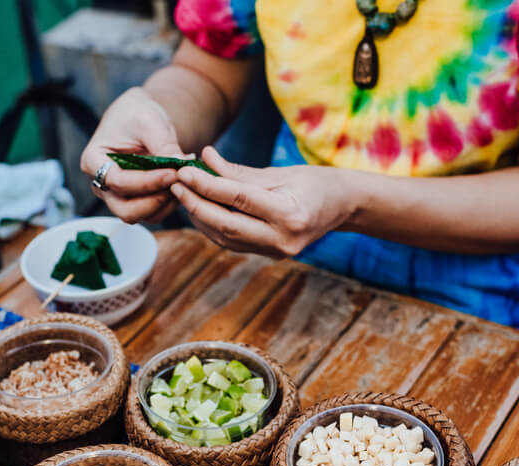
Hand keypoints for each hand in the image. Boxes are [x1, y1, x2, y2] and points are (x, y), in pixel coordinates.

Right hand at [80, 87, 187, 224]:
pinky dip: (168, 204)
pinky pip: (151, 214)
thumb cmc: (137, 114)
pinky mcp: (133, 202)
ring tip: (184, 180)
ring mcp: (116, 197)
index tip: (172, 173)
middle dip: (154, 201)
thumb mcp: (150, 120)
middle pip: (124, 210)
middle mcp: (101, 185)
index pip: (117, 182)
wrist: (139, 119)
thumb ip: (163, 144)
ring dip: (164, 204)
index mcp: (93, 161)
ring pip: (140, 216)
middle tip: (179, 182)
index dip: (146, 182)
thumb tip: (181, 164)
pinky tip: (181, 184)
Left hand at [169, 147, 349, 256]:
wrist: (343, 207)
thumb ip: (238, 171)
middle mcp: (282, 239)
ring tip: (184, 194)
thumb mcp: (279, 172)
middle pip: (226, 224)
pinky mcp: (269, 255)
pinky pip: (232, 243)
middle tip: (175, 185)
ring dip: (200, 217)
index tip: (184, 171)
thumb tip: (203, 157)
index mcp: (290, 214)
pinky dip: (213, 226)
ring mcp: (276, 252)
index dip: (206, 185)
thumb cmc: (315, 182)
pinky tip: (201, 209)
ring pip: (225, 238)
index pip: (238, 199)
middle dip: (196, 204)